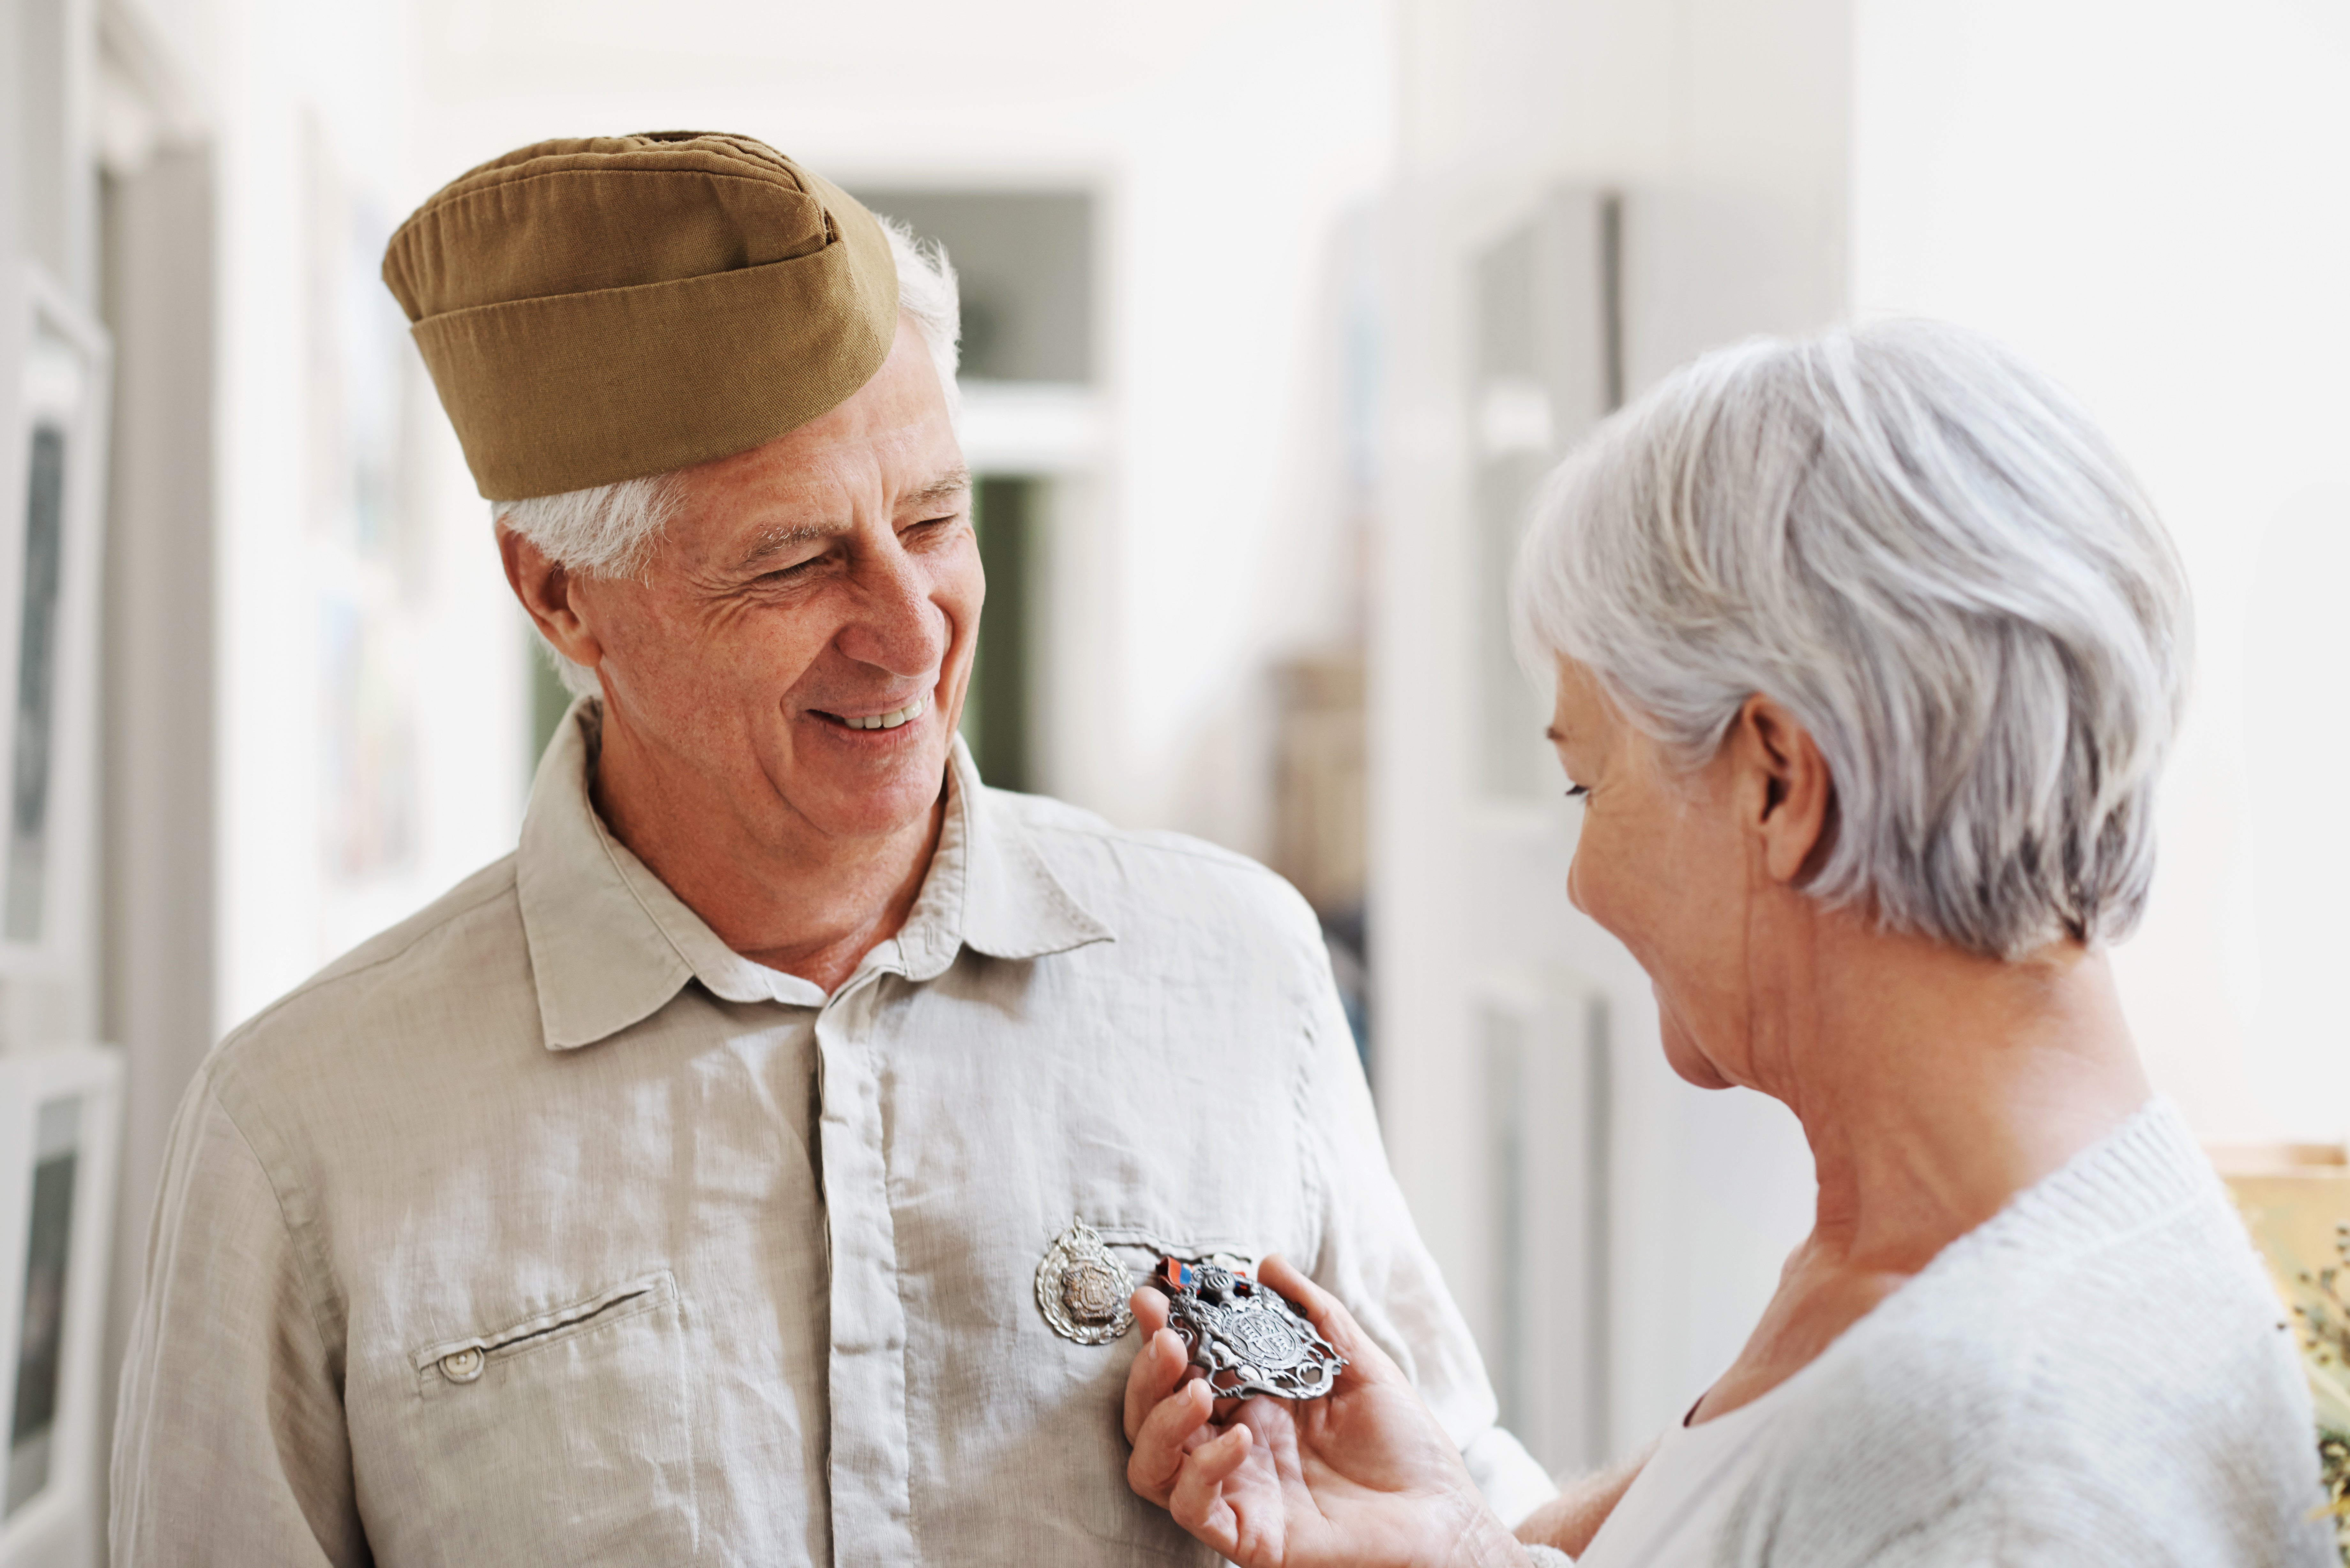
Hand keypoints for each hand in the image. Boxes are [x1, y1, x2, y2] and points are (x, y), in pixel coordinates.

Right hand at [1122, 1255, 1524, 1567]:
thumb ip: (1315, 1315)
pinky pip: (1193, 1507)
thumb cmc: (1405, 1447)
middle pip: (1152, 1415)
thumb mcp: (1361, 1365)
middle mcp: (1233, 1447)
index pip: (1184, 1368)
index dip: (1161, 1332)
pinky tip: (1240, 1442)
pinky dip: (1201, 1471)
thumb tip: (1269, 1264)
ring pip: (1152, 1466)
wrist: (1442, 1516)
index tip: (1153, 1297)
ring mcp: (1237, 1491)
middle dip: (1147, 1374)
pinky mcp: (1249, 1534)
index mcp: (1253, 1405)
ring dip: (1161, 1422)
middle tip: (1168, 1341)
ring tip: (1197, 1391)